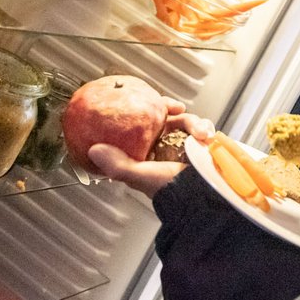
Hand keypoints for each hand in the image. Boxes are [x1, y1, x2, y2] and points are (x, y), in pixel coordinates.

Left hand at [88, 99, 214, 198]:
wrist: (202, 198)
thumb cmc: (171, 191)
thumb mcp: (139, 176)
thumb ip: (117, 165)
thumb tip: (94, 150)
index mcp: (148, 152)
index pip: (142, 124)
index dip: (142, 110)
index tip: (146, 101)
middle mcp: (165, 146)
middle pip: (166, 117)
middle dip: (171, 108)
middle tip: (176, 107)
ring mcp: (185, 144)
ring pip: (187, 121)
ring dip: (194, 123)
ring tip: (199, 133)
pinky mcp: (201, 144)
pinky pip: (203, 128)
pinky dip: (205, 129)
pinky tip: (205, 135)